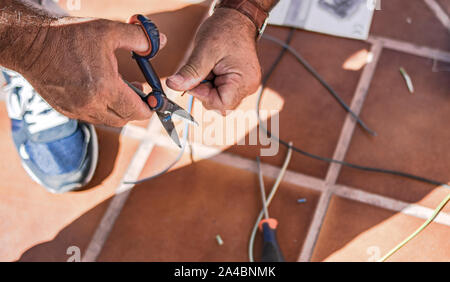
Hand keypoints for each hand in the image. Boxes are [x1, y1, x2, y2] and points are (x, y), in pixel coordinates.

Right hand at [21, 17, 166, 126]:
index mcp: (104, 89)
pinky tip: (100, 91)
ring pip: (107, 120)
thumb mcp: (109, 31)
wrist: (30, 44)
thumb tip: (159, 43)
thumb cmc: (68, 37)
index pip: (137, 112)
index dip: (150, 107)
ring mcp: (76, 110)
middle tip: (139, 92)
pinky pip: (91, 117)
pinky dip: (101, 109)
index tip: (152, 99)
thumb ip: (139, 39)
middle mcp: (90, 105)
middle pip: (124, 119)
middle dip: (135, 109)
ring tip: (120, 89)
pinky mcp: (65, 110)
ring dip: (118, 110)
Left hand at [166, 8, 260, 114]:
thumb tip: (173, 85)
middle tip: (203, 70)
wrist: (236, 18)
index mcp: (244, 82)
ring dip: (208, 86)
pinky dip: (213, 83)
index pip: (220, 104)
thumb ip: (190, 72)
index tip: (194, 80)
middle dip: (205, 90)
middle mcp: (248, 87)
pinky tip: (214, 69)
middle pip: (220, 104)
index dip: (202, 95)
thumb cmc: (225, 30)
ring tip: (210, 67)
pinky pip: (222, 91)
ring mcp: (245, 85)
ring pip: (219, 98)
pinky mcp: (239, 82)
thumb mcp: (204, 51)